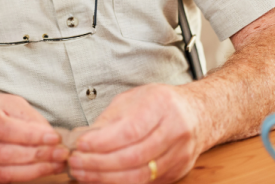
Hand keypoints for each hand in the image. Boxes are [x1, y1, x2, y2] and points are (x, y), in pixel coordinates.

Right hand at [0, 93, 68, 182]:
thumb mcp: (6, 102)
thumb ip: (26, 117)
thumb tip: (49, 137)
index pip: (0, 127)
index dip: (29, 135)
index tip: (54, 137)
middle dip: (36, 156)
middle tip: (60, 154)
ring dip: (32, 171)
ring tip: (54, 165)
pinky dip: (19, 177)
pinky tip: (35, 171)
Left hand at [67, 84, 205, 183]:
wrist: (199, 114)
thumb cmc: (161, 103)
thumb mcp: (133, 98)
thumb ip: (110, 119)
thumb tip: (84, 138)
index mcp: (162, 105)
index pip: (130, 130)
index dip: (103, 141)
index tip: (81, 145)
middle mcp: (175, 131)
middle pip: (134, 156)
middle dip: (99, 163)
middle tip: (76, 163)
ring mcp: (179, 155)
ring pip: (140, 175)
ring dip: (106, 177)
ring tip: (83, 174)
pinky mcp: (178, 172)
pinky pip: (146, 183)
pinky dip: (120, 183)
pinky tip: (101, 179)